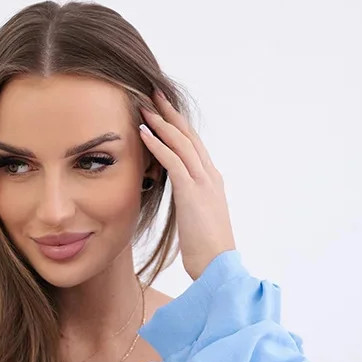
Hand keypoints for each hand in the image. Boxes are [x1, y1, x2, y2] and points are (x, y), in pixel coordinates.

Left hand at [139, 88, 236, 280]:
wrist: (218, 266)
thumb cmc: (206, 252)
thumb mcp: (197, 220)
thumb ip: (190, 204)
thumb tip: (181, 201)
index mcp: (212, 182)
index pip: (194, 146)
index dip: (178, 126)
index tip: (164, 111)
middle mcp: (210, 176)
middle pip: (188, 136)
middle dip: (170, 114)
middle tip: (153, 94)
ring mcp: (203, 182)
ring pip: (181, 142)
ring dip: (161, 122)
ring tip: (143, 106)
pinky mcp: (192, 192)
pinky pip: (172, 160)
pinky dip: (157, 144)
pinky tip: (143, 132)